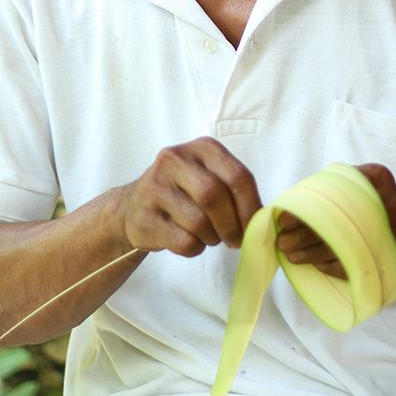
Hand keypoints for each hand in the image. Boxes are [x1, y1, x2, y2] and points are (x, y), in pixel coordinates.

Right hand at [119, 138, 261, 257]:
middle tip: (235, 240)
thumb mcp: (208, 177)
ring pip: (198, 221)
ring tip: (209, 236)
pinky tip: (190, 241)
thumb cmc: (182, 195)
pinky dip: (194, 248)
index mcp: (201, 147)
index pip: (237, 175)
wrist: (132, 207)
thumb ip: (234, 191)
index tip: (254, 226)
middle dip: (232, 225)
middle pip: (215, 195)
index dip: (251, 206)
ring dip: (212, 237)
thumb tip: (263, 218)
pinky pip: (183, 241)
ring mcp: (155, 186)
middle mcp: (175, 159)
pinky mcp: (144, 216)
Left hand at [275, 164, 395, 279]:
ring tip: (291, 255)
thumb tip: (290, 205)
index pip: (334, 192)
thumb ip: (330, 185)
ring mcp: (394, 229)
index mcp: (378, 176)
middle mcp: (390, 202)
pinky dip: (333, 267)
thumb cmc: (366, 196)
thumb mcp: (355, 180)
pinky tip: (315, 266)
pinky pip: (356, 265)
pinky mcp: (392, 253)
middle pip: (340, 222)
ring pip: (346, 247)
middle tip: (282, 242)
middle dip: (305, 235)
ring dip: (313, 254)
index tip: (283, 219)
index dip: (306, 208)